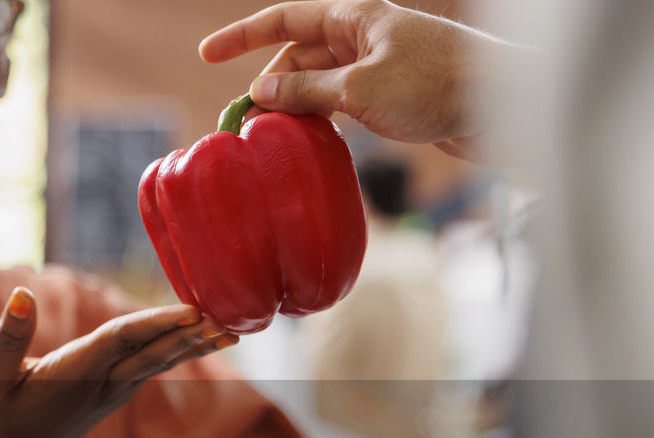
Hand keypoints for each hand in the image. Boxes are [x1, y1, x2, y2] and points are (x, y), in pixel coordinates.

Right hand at [0, 287, 235, 437]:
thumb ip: (9, 336)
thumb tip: (23, 295)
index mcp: (73, 376)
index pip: (120, 341)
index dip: (155, 325)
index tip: (191, 311)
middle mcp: (101, 385)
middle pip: (151, 354)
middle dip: (189, 336)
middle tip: (227, 317)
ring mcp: (113, 391)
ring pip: (159, 361)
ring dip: (194, 344)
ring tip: (231, 328)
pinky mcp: (117, 391)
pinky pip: (154, 365)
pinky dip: (180, 349)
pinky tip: (205, 338)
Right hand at [199, 0, 506, 157]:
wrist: (503, 106)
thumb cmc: (438, 84)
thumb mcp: (360, 89)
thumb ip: (307, 93)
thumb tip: (261, 94)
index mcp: (355, 18)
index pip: (285, 19)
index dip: (242, 37)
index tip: (206, 56)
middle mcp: (363, 37)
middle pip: (298, 58)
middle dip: (269, 87)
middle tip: (246, 125)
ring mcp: (377, 68)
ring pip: (319, 86)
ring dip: (295, 110)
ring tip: (274, 141)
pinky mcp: (391, 97)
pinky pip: (341, 107)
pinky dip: (322, 124)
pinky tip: (311, 147)